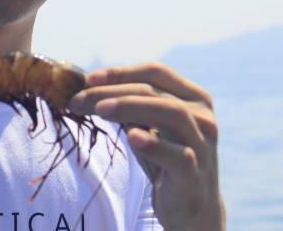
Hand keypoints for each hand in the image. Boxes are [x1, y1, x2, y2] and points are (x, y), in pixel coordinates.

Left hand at [68, 62, 224, 230]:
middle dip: (113, 91)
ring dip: (130, 107)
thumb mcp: (147, 128)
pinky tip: (132, 137)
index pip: (156, 72)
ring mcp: (202, 144)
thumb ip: (129, 107)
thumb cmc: (164, 161)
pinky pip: (178, 155)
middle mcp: (202, 116)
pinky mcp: (196, 173)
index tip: (89, 78)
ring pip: (171, 113)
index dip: (121, 72)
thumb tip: (88, 88)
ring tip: (100, 110)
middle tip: (79, 99)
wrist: (191, 210)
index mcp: (193, 98)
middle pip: (155, 91)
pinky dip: (154, 144)